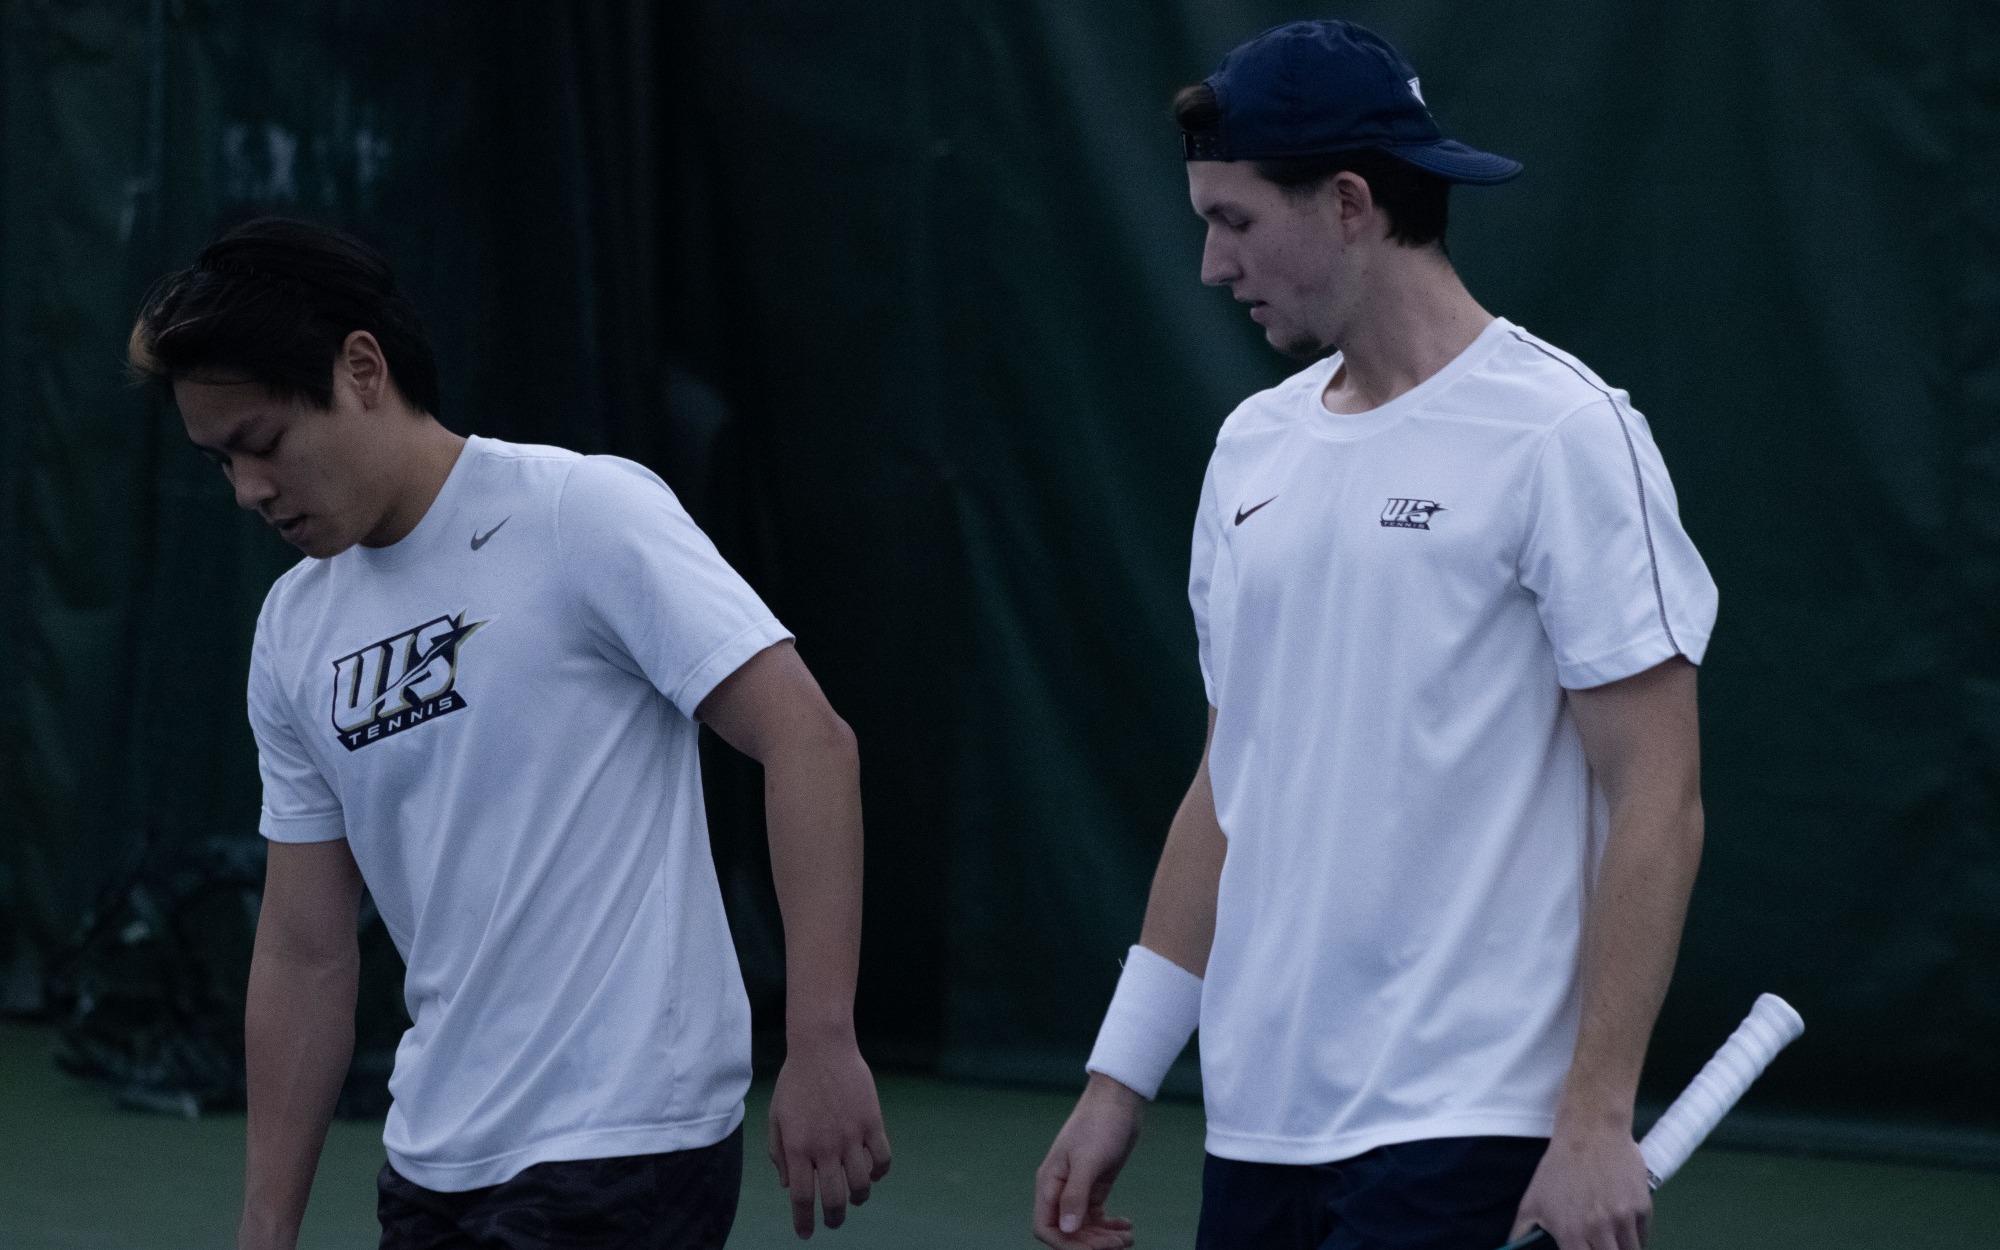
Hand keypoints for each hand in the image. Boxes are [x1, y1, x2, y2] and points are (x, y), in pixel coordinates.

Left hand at [766, 1037, 891, 1238]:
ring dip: (858, 1198)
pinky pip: (882, 1160)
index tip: (806, 1234)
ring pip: (862, 1185)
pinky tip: (872, 1172)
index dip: (804, 1222)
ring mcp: (851, 1135)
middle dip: (835, 1219)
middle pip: (834, 1199)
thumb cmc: (795, 1082)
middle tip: (834, 1222)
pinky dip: (879, 1172)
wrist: (821, 1046)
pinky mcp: (872, 1122)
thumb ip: (778, 1154)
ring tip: (855, 1198)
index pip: (802, 1198)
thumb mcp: (776, 1117)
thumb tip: (789, 1187)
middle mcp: (824, 1146)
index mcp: (797, 1147)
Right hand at [1033, 1073, 1143, 1248]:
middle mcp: (1061, 1189)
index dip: (1066, 1244)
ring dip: (1103, 1238)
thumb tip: (1067, 1228)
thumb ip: (1075, 1195)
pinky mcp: (1095, 1184)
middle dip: (1092, 1243)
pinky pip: (1096, 1216)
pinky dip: (1109, 1226)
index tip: (1094, 1249)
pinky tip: (1126, 1226)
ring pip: (1084, 1227)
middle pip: (1068, 1231)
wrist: (1119, 1100)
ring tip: (1128, 1238)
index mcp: (1050, 1183)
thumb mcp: (1089, 1160)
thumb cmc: (1100, 1124)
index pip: (1046, 1227)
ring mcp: (1078, 1187)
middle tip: (1120, 1244)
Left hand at [1509, 1120, 1651, 1249]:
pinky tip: (1624, 1231)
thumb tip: (1511, 1249)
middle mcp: (1600, 1231)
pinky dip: (1636, 1239)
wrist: (1591, 1131)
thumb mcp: (1533, 1200)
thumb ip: (1522, 1232)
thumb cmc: (1558, 1167)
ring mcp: (1624, 1219)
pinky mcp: (1643, 1208)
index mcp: (1571, 1234)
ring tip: (1613, 1243)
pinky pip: (1644, 1237)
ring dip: (1623, 1249)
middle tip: (1599, 1246)